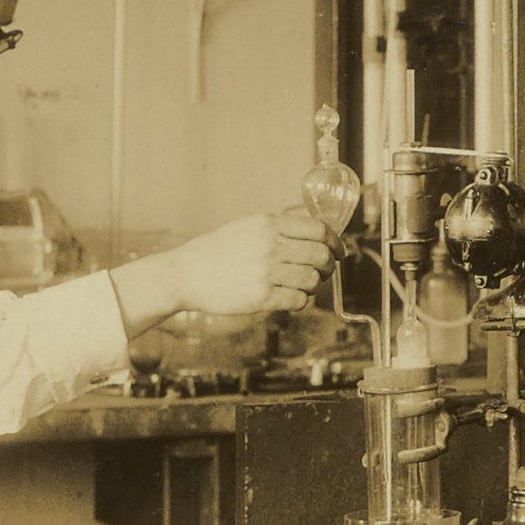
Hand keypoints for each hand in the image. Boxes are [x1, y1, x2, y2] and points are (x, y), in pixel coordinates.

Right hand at [172, 207, 331, 317]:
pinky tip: (292, 299)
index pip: (318, 230)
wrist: (185, 274)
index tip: (339, 252)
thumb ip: (279, 228)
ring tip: (303, 287)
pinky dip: (301, 301)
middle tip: (324, 272)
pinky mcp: (261, 296)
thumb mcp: (247, 226)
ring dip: (314, 286)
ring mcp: (266, 271)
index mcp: (269, 223)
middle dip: (329, 266)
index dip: (335, 242)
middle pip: (321, 255)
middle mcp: (270, 244)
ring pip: (313, 280)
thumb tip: (315, 235)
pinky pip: (299, 300)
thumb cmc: (216, 252)